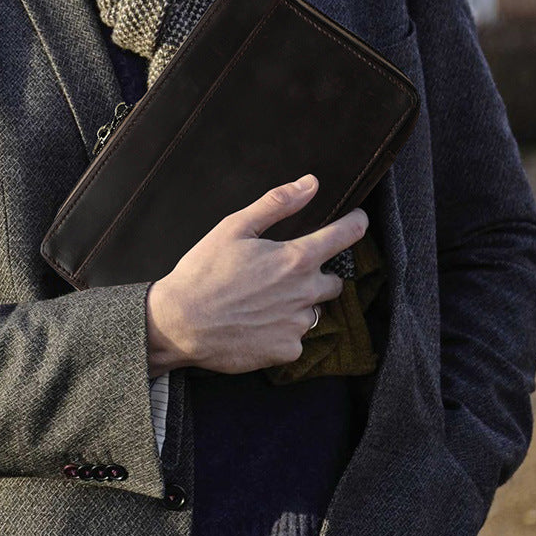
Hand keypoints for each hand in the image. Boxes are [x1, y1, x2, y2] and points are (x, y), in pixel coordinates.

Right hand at [145, 173, 367, 375]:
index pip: (346, 236)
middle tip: (282, 274)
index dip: (355, 224)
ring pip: (312, 311)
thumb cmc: (203, 271)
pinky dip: (282, 331)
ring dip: (297, 305)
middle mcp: (305, 293)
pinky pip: (295, 339)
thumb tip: (311, 184)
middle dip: (315, 276)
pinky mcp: (286, 351)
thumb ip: (277, 203)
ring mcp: (297, 325)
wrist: (179, 323)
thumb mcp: (234, 227)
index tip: (356, 221)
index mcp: (296, 259)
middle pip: (333, 281)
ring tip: (262, 302)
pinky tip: (255, 324)